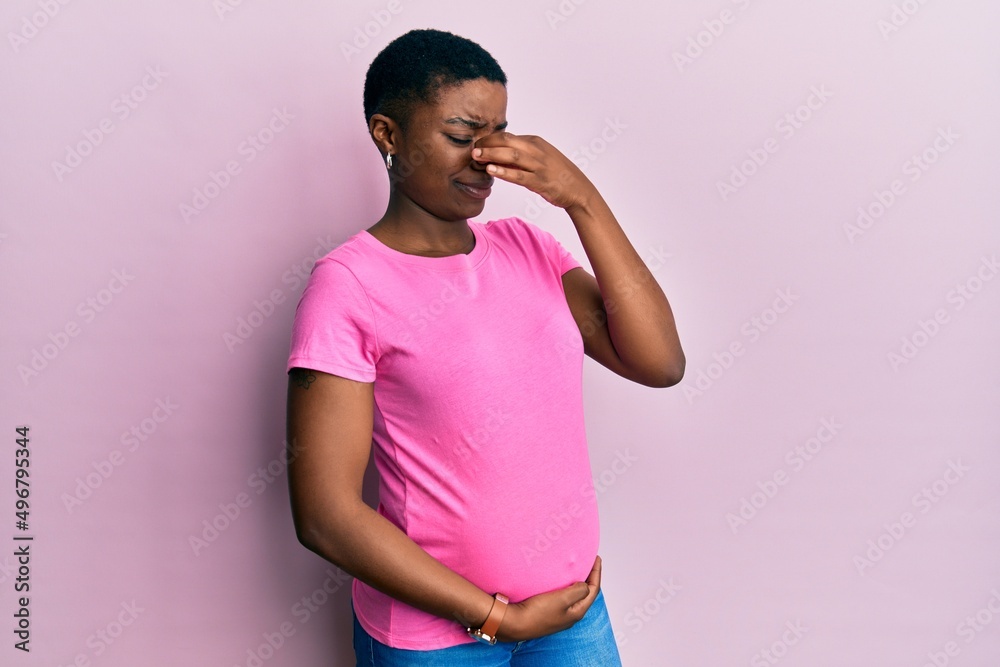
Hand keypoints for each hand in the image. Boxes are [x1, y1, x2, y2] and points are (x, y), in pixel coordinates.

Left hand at [472, 132, 597, 211]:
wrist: (578, 189)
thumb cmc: (557, 174)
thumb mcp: (538, 158)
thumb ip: (520, 156)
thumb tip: (498, 156)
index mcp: (535, 142)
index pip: (507, 136)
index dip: (489, 139)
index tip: (477, 144)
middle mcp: (537, 150)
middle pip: (507, 141)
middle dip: (487, 144)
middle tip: (472, 149)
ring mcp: (539, 166)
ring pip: (512, 155)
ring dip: (492, 155)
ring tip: (476, 157)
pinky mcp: (541, 181)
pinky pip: (519, 175)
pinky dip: (504, 172)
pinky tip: (491, 170)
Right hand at [494, 555, 601, 641]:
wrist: (513, 623)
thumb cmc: (537, 613)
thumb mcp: (562, 599)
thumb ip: (578, 591)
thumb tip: (585, 585)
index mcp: (577, 612)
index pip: (593, 590)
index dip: (596, 573)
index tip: (596, 558)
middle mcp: (570, 615)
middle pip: (585, 593)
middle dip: (588, 577)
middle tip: (589, 562)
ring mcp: (558, 614)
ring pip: (573, 595)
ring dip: (576, 581)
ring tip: (576, 569)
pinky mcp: (547, 612)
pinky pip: (561, 597)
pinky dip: (565, 586)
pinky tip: (558, 580)